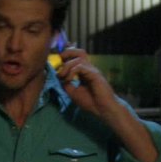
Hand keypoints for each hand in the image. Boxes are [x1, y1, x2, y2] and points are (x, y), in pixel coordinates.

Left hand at [57, 47, 158, 161]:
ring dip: (67, 66)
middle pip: (79, 52)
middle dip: (67, 53)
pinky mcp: (94, 74)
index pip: (76, 58)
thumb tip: (58, 76)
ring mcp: (92, 70)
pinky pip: (80, 67)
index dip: (66, 57)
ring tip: (62, 76)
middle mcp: (89, 69)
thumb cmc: (91, 102)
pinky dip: (71, 72)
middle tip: (59, 60)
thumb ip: (66, 83)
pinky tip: (69, 80)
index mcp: (84, 72)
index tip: (57, 63)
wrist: (103, 109)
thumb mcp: (73, 92)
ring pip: (78, 58)